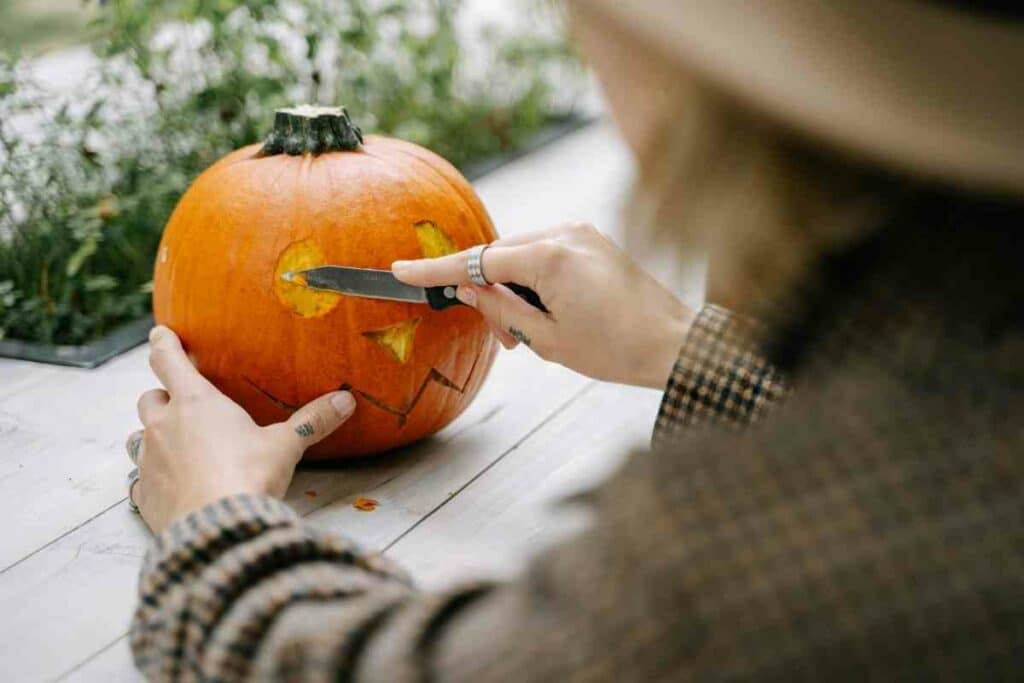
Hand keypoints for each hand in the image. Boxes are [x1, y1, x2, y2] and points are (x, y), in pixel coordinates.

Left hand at [129, 326, 355, 533]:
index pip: (168, 360)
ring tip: (173, 445)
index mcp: (195, 402)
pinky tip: (168, 486)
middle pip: (150, 398)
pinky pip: (138, 480)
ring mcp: (149, 461)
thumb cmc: (249, 475)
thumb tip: (346, 400)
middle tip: (181, 403)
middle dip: (163, 397)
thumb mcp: (286, 445)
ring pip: (138, 437)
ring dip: (152, 436)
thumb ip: (313, 421)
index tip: (161, 333)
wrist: (216, 528)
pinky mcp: (144, 494)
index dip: (164, 343)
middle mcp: (163, 425)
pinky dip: (151, 478)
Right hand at [393, 222, 692, 388]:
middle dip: (491, 292)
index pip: (479, 259)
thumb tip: (467, 288)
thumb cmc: (616, 349)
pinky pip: (547, 252)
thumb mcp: (547, 339)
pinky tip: (547, 311)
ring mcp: (582, 232)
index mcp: (551, 257)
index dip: (438, 270)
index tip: (401, 271)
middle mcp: (566, 233)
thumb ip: (501, 309)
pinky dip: (536, 279)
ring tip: (529, 332)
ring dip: (515, 288)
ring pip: (523, 254)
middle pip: (502, 255)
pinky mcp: (594, 240)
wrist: (674, 344)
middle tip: (503, 338)